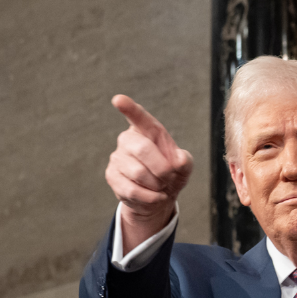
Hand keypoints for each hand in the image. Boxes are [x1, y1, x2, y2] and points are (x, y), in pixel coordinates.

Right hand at [106, 95, 192, 250]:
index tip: (118, 100)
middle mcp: (128, 139)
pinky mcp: (111, 175)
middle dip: (162, 168)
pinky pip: (131, 189)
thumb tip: (179, 159)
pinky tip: (155, 196)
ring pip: (138, 172)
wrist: (158, 197)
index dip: (129, 108)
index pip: (138, 116)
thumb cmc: (171, 174)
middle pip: (142, 148)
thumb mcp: (183, 167)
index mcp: (147, 130)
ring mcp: (117, 157)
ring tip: (160, 186)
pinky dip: (149, 197)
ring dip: (156, 185)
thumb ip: (185, 161)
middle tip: (168, 177)